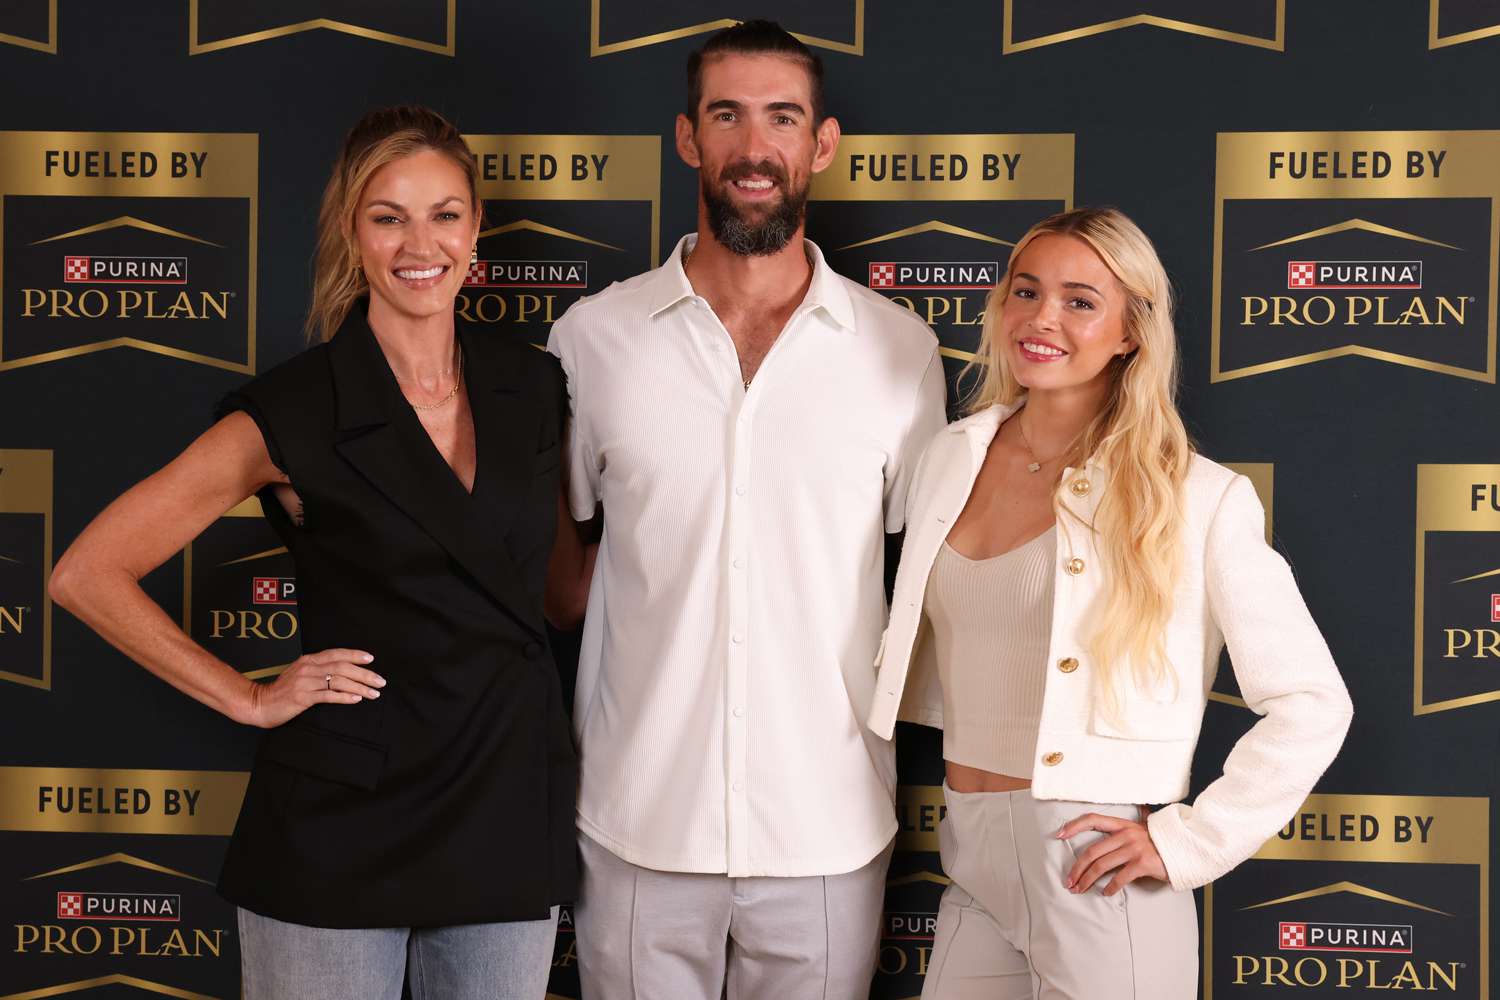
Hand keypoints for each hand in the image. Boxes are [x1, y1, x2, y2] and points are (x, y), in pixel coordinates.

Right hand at [242, 648, 383, 728]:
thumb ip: (317, 670)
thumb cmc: (282, 691)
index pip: (336, 653)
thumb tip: (341, 671)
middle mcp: (308, 668)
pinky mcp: (302, 697)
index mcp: (308, 660)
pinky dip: (344, 696)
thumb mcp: (299, 674)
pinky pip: (328, 696)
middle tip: (380, 681)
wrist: (260, 703)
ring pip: (338, 681)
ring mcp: (305, 682)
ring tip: (374, 693)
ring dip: (359, 687)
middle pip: (342, 667)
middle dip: (364, 673)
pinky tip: (356, 699)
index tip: (371, 659)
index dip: (355, 655)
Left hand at [1057, 807, 1166, 896]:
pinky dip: (1110, 887)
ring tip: (1080, 889)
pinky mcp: (1142, 863)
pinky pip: (1120, 877)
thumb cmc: (1159, 842)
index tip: (1059, 835)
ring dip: (1087, 880)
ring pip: (1102, 865)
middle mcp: (1126, 834)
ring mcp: (1134, 848)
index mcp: (1122, 824)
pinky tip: (1105, 893)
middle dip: (1077, 868)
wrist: (1185, 848)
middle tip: (1069, 881)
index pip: (1092, 819)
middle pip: (1092, 851)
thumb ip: (1121, 834)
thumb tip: (1100, 841)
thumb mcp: (1139, 832)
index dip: (1074, 826)